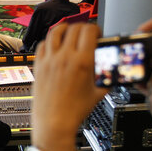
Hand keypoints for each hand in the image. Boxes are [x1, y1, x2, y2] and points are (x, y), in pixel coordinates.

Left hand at [31, 23, 107, 150]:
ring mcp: (50, 60)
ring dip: (65, 28)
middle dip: (83, 28)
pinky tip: (55, 46)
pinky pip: (42, 44)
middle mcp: (65, 57)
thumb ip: (108, 76)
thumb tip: (113, 66)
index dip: (96, 29)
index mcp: (82, 61)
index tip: (97, 36)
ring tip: (70, 33)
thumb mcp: (100, 92)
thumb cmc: (75, 111)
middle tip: (86, 36)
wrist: (54, 122)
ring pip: (55, 31)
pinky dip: (50, 41)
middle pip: (74, 27)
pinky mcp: (39, 65)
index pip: (89, 30)